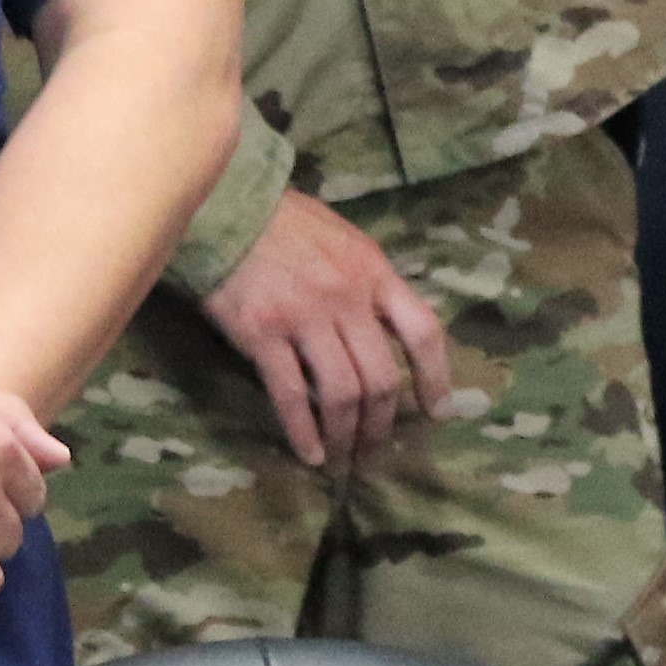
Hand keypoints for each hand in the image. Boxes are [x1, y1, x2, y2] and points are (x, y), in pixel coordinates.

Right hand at [198, 188, 454, 471]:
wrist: (227, 207)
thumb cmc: (288, 224)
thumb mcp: (346, 240)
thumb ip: (370, 283)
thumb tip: (390, 329)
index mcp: (375, 272)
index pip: (423, 331)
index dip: (437, 377)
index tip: (438, 412)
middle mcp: (347, 298)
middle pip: (382, 376)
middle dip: (382, 423)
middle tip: (375, 450)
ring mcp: (304, 317)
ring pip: (342, 393)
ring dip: (347, 435)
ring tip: (344, 458)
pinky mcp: (262, 334)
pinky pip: (292, 395)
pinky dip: (304, 432)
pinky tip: (310, 453)